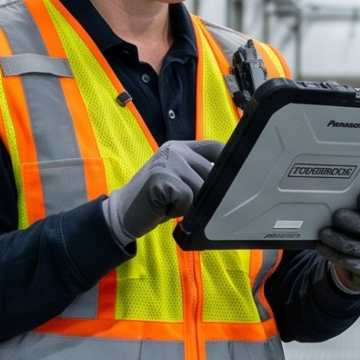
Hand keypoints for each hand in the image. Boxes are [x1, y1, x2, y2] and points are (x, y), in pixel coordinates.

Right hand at [102, 139, 222, 243]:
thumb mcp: (178, 179)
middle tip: (186, 203)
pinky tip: (164, 207)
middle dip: (208, 194)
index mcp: (181, 147)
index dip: (229, 165)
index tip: (237, 181)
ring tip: (172, 204)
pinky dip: (179, 210)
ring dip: (191, 204)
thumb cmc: (155, 199)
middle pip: (212, 173)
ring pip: (202, 187)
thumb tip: (232, 183)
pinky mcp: (161, 178)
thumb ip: (198, 173)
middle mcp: (175, 150)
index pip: (216, 148)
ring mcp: (167, 162)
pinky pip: (188, 198)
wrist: (122, 212)